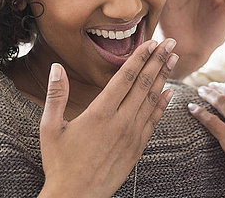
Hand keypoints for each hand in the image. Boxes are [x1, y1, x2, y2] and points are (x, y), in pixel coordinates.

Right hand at [38, 39, 177, 197]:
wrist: (75, 197)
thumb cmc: (59, 163)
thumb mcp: (50, 128)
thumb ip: (56, 95)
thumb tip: (56, 67)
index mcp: (100, 113)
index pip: (126, 77)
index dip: (140, 57)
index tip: (151, 42)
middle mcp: (121, 121)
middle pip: (144, 83)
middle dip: (159, 60)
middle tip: (171, 42)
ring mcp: (132, 135)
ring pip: (152, 99)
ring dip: (164, 77)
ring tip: (174, 59)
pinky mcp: (137, 147)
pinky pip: (154, 121)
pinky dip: (163, 104)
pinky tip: (169, 92)